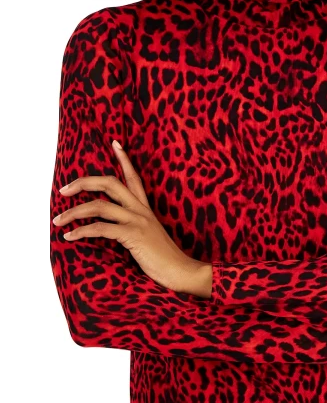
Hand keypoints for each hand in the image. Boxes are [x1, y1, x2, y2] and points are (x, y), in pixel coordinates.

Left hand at [52, 140, 211, 297]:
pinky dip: (82, 231)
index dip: (124, 159)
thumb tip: (112, 227)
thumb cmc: (163, 257)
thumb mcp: (149, 236)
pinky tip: (70, 236)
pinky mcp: (134, 235)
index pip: (134, 177)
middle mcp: (141, 209)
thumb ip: (133, 227)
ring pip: (100, 206)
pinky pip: (101, 228)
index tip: (115, 143)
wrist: (180, 270)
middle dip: (84, 182)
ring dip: (74, 211)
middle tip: (64, 189)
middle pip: (110, 183)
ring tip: (58, 219)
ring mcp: (138, 221)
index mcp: (145, 208)